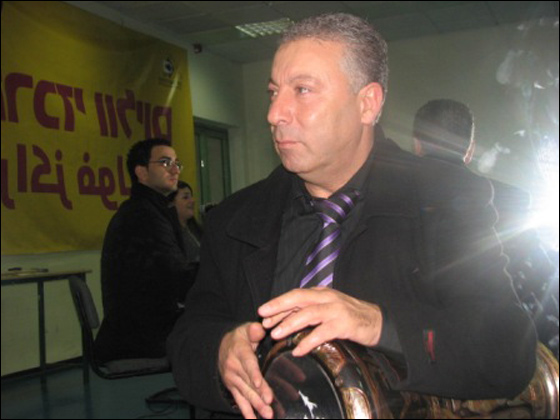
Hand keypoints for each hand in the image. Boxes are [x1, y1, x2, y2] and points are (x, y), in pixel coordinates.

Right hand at [218, 322, 273, 418]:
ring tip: (268, 415)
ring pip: (246, 394)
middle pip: (248, 383)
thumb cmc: (239, 338)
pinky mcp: (233, 388)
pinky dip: (247, 412)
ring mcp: (233, 380)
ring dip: (256, 406)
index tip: (260, 384)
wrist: (220, 347)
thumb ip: (254, 330)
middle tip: (269, 403)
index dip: (254, 374)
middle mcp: (234, 368)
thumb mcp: (245, 329)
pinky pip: (240, 401)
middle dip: (259, 394)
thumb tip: (261, 329)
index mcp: (240, 352)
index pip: (248, 364)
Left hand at [258, 287, 382, 356]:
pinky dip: (308, 341)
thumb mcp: (327, 309)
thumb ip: (310, 310)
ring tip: (276, 335)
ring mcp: (336, 310)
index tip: (263, 314)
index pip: (295, 295)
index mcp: (321, 293)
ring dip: (290, 324)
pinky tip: (298, 351)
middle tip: (264, 319)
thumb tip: (284, 319)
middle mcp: (327, 298)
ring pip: (309, 314)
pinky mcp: (344, 325)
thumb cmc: (349, 317)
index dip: (278, 304)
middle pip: (299, 299)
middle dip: (279, 307)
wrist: (377, 322)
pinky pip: (322, 333)